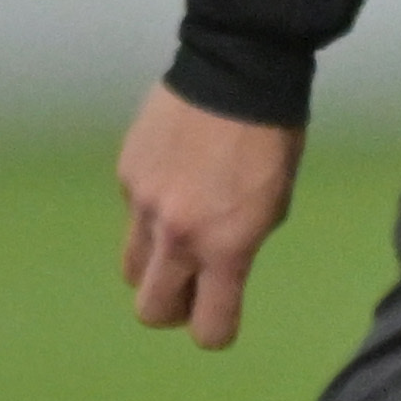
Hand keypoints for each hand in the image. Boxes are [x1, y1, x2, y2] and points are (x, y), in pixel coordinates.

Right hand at [116, 85, 305, 349]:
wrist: (236, 70)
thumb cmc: (272, 138)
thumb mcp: (274, 204)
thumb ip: (240, 244)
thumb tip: (220, 264)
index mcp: (225, 245)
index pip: (209, 324)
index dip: (216, 331)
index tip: (221, 321)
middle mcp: (176, 232)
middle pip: (151, 309)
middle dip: (171, 309)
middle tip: (191, 289)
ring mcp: (142, 202)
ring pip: (132, 266)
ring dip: (154, 267)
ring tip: (178, 240)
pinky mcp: (125, 173)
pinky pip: (132, 214)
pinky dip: (149, 213)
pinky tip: (174, 180)